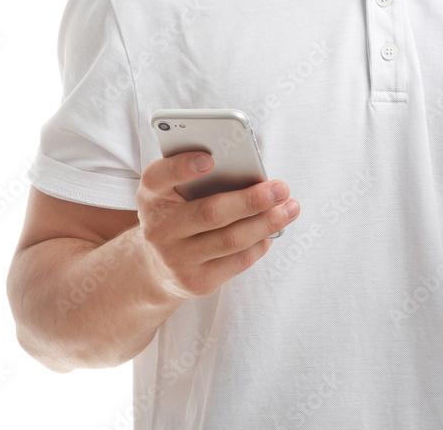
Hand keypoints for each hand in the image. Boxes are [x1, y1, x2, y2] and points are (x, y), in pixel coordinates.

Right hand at [136, 151, 299, 298]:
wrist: (156, 266)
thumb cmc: (176, 212)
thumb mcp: (172, 190)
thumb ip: (198, 175)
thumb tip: (249, 169)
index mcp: (152, 195)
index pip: (159, 177)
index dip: (182, 167)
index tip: (210, 159)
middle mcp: (159, 229)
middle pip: (210, 213)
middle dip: (251, 200)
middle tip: (281, 188)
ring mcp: (176, 260)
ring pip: (231, 240)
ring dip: (267, 222)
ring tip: (290, 208)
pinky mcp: (196, 282)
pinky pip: (237, 261)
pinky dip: (260, 243)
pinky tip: (273, 230)